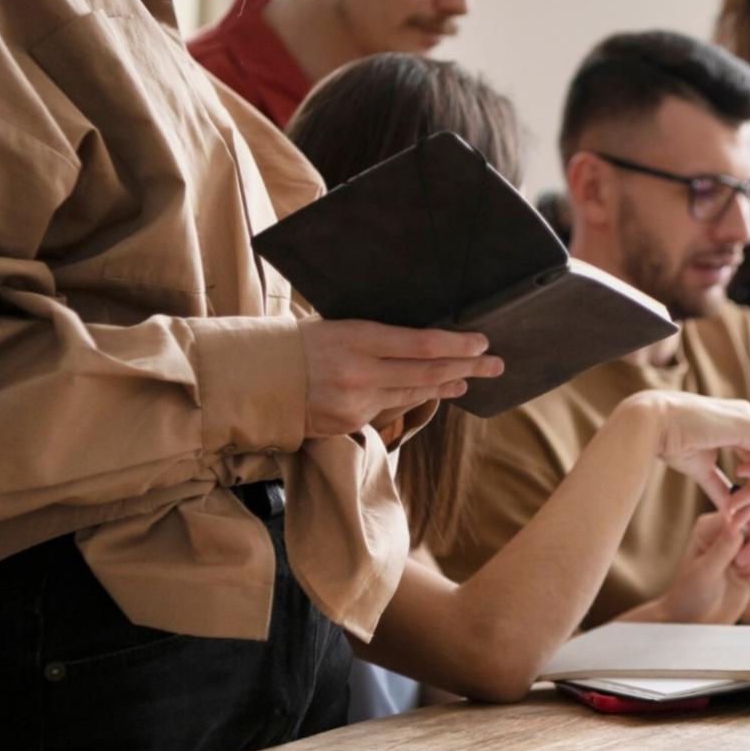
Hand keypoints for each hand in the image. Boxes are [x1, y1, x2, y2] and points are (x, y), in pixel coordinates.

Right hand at [299, 317, 503, 436]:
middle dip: (467, 367)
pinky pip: (391, 408)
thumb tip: (422, 338)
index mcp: (356, 338)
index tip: (482, 342)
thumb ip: (376, 336)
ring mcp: (356, 402)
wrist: (253, 380)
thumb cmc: (296, 343)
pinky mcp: (350, 424)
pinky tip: (432, 391)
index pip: (421, 344)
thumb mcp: (335, 326)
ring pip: (414, 393)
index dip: (457, 344)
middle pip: (427, 371)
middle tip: (496, 364)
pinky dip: (413, 397)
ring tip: (469, 378)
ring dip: (446, 384)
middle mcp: (360, 372)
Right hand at [621, 390, 749, 526]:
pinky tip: (739, 479)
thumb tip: (729, 509)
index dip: (748, 489)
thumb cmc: (669, 442)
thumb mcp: (700, 467)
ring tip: (734, 504)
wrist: (652, 424)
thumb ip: (718, 485)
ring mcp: (749, 420)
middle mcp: (746, 419)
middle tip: (736, 516)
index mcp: (734, 426)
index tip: (730, 511)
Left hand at [659, 511, 749, 623]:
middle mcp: (728, 533)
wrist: (694, 621)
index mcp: (711, 527)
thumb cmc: (690, 595)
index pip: (741, 511)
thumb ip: (722, 550)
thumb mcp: (704, 572)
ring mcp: (742, 549)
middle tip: (741, 566)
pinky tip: (748, 586)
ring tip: (741, 577)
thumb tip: (736, 527)